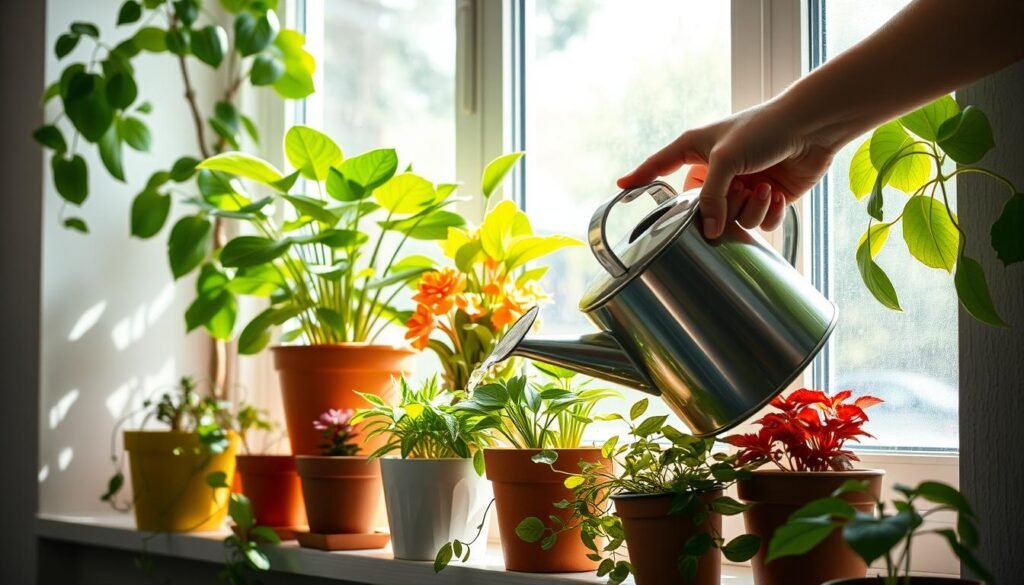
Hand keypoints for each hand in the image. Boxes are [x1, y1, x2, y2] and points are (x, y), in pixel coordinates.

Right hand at [617, 101, 835, 237]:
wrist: (812, 128)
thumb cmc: (765, 129)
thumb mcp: (725, 158)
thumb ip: (709, 197)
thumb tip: (706, 230)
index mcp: (697, 149)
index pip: (660, 166)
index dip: (641, 178)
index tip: (621, 188)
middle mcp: (716, 170)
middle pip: (701, 209)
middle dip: (722, 207)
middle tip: (736, 190)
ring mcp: (741, 186)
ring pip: (732, 221)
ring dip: (749, 208)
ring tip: (763, 188)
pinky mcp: (765, 199)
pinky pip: (758, 223)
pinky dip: (768, 212)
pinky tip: (776, 194)